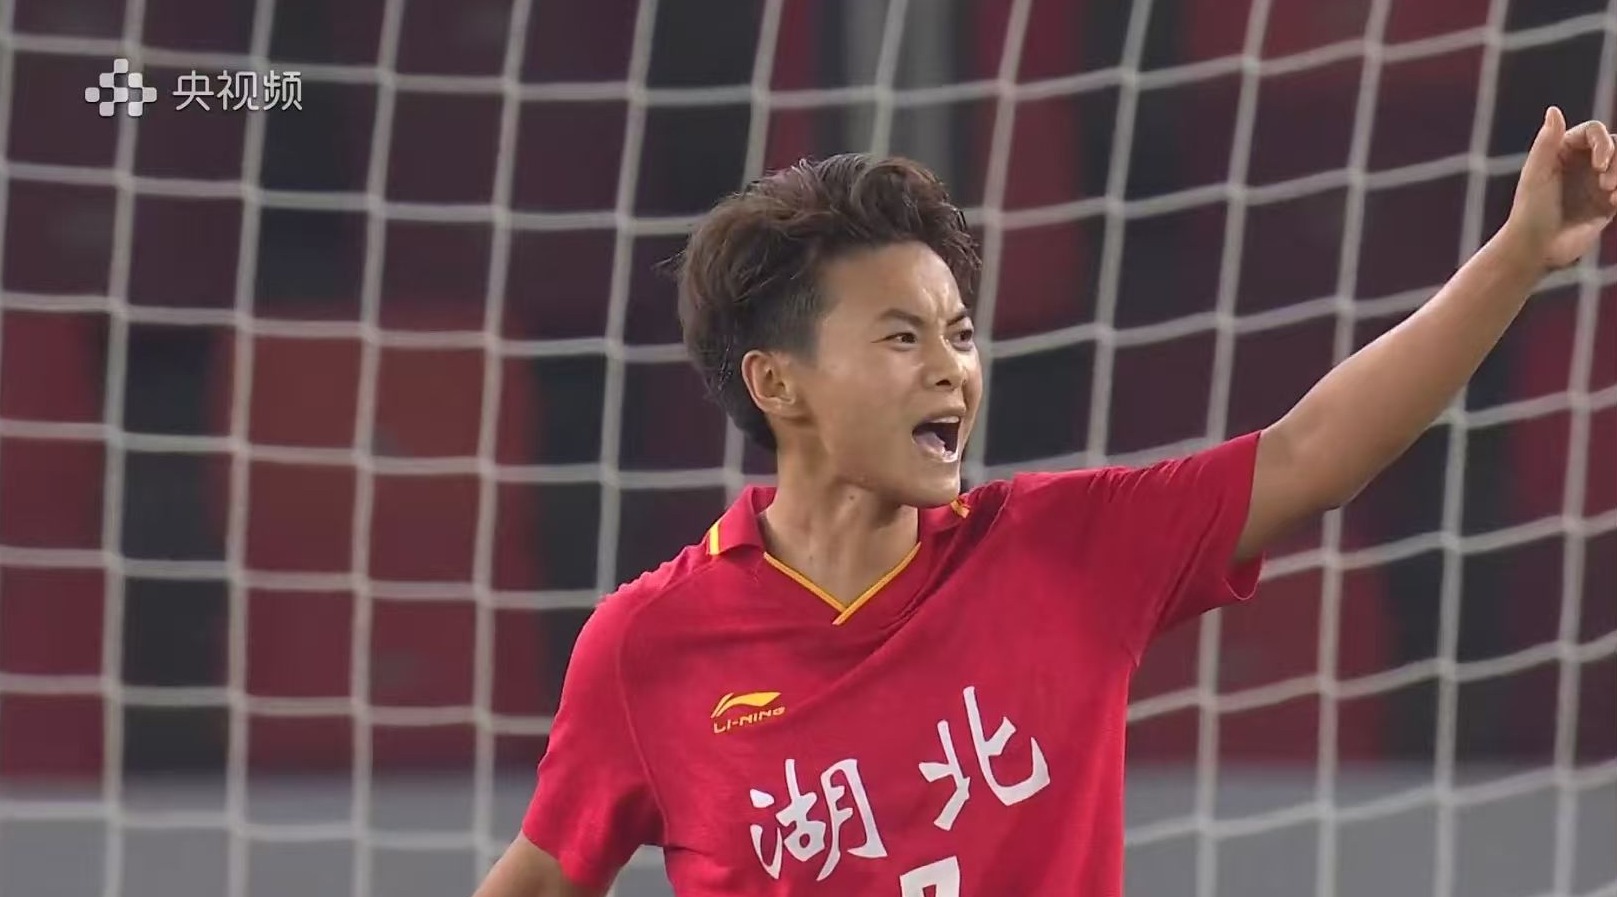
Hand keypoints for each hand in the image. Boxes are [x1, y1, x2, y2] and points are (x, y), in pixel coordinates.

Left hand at [1504, 106, 1616, 270]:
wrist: (1535, 249)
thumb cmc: (1529, 210)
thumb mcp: (1537, 174)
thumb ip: (1547, 143)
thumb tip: (1554, 110)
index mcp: (1564, 151)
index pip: (1595, 131)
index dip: (1603, 142)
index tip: (1599, 165)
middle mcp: (1582, 163)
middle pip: (1616, 145)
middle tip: (1606, 184)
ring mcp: (1596, 182)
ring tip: (1611, 195)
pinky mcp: (1607, 204)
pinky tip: (1614, 203)